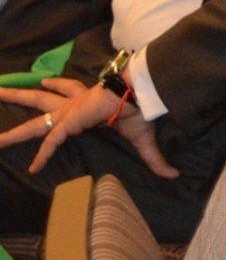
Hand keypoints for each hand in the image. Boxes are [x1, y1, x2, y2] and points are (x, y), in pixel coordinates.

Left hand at [0, 77, 178, 178]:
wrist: (141, 96)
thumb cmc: (141, 111)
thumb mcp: (143, 139)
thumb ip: (153, 158)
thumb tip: (175, 175)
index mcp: (87, 102)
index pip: (65, 95)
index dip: (57, 90)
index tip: (44, 84)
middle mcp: (73, 103)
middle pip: (40, 99)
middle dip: (19, 95)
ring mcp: (69, 110)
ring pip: (34, 111)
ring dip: (14, 104)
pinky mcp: (71, 121)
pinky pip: (52, 140)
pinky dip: (43, 155)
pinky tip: (34, 168)